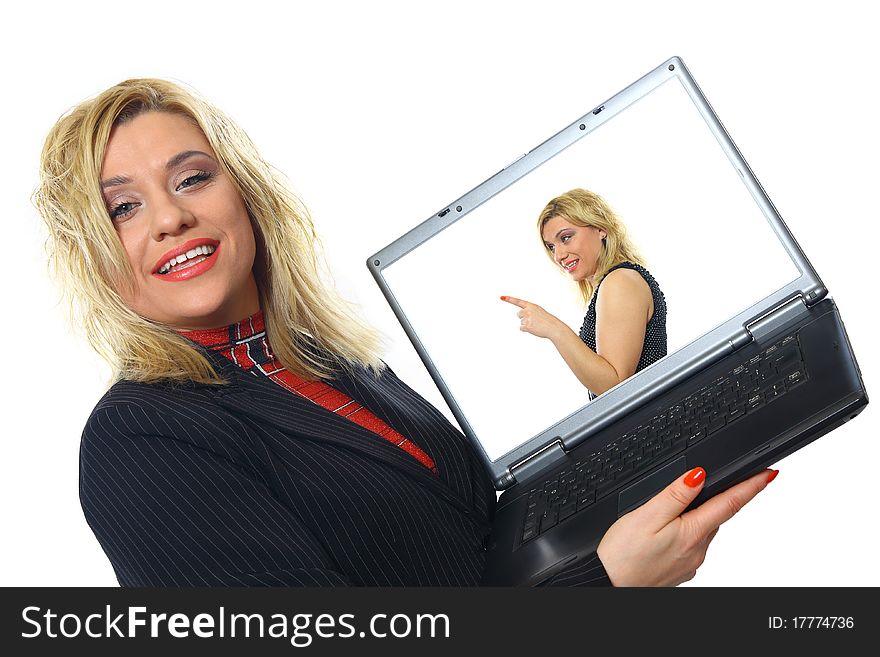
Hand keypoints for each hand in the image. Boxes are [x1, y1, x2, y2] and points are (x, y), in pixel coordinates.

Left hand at [500, 295, 563, 339]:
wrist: (553, 327)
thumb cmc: (547, 320)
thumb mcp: (540, 311)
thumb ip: (531, 311)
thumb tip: (524, 318)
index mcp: (532, 305)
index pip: (519, 301)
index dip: (509, 299)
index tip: (502, 297)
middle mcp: (528, 310)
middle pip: (519, 314)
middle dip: (524, 317)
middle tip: (534, 320)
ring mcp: (527, 318)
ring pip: (521, 322)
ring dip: (527, 324)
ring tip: (536, 325)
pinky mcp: (526, 326)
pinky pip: (521, 328)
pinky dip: (526, 329)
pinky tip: (534, 328)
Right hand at [596, 466, 777, 585]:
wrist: (608, 584)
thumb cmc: (622, 555)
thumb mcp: (646, 515)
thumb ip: (675, 495)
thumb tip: (699, 475)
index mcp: (692, 532)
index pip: (731, 503)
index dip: (751, 486)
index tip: (769, 474)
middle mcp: (697, 550)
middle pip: (715, 516)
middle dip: (714, 499)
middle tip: (702, 485)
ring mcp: (690, 562)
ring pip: (701, 531)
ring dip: (695, 518)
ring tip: (667, 514)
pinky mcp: (680, 570)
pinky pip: (690, 545)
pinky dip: (684, 534)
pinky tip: (663, 535)